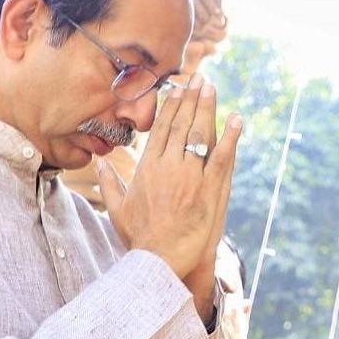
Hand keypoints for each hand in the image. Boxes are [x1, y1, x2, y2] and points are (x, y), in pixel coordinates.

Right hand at [98, 74, 242, 285]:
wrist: (158, 260)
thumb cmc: (139, 238)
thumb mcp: (117, 209)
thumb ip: (109, 182)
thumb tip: (100, 162)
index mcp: (147, 167)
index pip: (161, 128)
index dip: (171, 106)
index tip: (178, 88)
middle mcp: (168, 166)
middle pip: (181, 125)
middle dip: (190, 98)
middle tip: (199, 78)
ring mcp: (189, 176)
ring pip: (199, 135)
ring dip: (207, 109)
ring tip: (211, 87)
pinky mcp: (208, 190)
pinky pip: (221, 158)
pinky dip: (231, 137)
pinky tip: (237, 119)